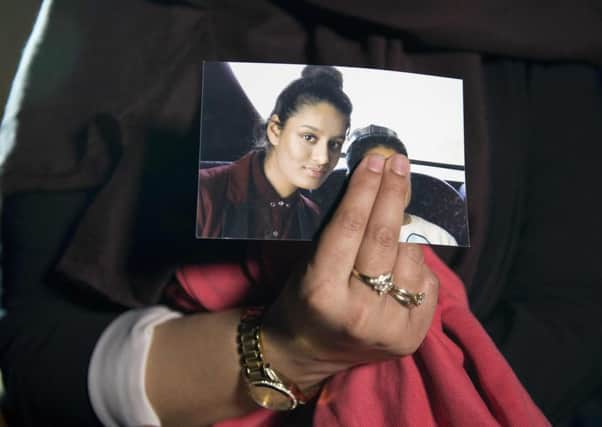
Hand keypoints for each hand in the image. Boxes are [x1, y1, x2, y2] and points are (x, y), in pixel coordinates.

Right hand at [262, 153, 438, 388]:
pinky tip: (404, 252)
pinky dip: (417, 261)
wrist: (307, 351)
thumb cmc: (302, 300)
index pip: (350, 227)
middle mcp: (357, 312)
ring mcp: (388, 328)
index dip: (366, 188)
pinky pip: (427, 281)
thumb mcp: (308, 263)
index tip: (377, 160)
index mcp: (321, 291)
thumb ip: (340, 232)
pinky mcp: (411, 337)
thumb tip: (375, 186)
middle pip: (385, 238)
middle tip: (399, 164)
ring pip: (412, 256)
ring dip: (408, 225)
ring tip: (399, 208)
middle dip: (394, 193)